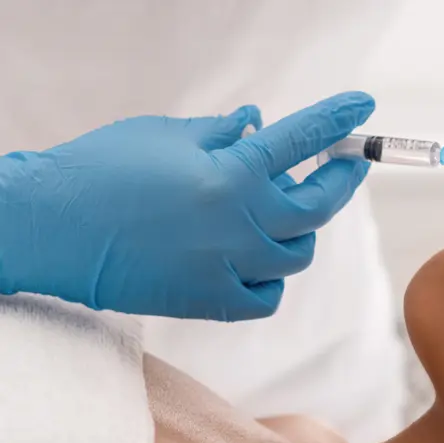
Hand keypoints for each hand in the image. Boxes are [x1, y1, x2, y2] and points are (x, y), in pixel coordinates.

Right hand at [0, 92, 374, 319]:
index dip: (336, 122)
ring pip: (297, 254)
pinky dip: (271, 277)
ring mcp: (231, 267)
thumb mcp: (162, 136)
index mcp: (231, 173)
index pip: (301, 142)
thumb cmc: (99, 172)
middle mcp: (241, 223)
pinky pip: (269, 295)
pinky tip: (253, 259)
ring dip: (298, 230)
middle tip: (346, 166)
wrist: (52, 230)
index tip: (362, 109)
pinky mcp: (214, 302)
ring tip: (275, 212)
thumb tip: (257, 121)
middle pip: (317, 206)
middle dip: (340, 181)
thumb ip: (219, 133)